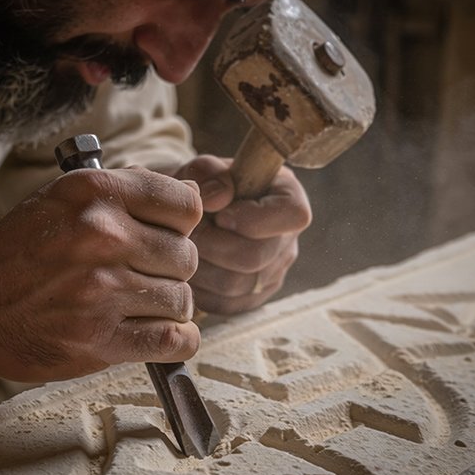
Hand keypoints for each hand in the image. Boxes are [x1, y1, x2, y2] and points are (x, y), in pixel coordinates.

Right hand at [0, 167, 202, 380]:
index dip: (180, 223)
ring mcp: (101, 290)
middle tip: (141, 274)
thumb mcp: (65, 198)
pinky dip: (176, 341)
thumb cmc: (18, 250)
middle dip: (169, 268)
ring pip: (182, 299)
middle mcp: (101, 236)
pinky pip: (175, 340)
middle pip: (187, 255)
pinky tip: (156, 333)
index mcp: (94, 193)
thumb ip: (126, 193)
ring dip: (166, 306)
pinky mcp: (99, 340)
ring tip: (135, 304)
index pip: (187, 204)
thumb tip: (197, 197)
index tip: (163, 233)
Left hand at [171, 155, 311, 314]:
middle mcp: (287, 239)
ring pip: (235, 285)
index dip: (253, 218)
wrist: (190, 214)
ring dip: (199, 268)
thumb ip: (207, 171)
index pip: (292, 215)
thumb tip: (216, 197)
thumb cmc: (200, 186)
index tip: (220, 213)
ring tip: (181, 249)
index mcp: (287, 198)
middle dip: (211, 245)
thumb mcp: (200, 169)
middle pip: (255, 257)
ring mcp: (273, 272)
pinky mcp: (253, 298)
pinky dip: (199, 289)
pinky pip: (225, 305)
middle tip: (187, 234)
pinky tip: (188, 269)